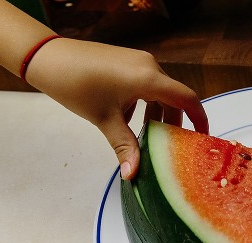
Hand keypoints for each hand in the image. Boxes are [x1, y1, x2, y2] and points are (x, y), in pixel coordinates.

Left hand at [25, 37, 208, 179]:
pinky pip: (146, 84)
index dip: (200, 119)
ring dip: (157, 114)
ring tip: (148, 136)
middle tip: (171, 146)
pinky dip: (145, 103)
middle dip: (175, 122)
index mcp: (149, 79)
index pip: (187, 99)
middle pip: (174, 97)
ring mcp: (138, 61)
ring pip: (160, 92)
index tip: (203, 138)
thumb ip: (125, 147)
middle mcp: (149, 66)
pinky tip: (128, 118)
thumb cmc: (77, 85)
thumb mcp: (104, 120)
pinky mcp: (127, 61)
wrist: (48, 58)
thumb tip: (133, 175)